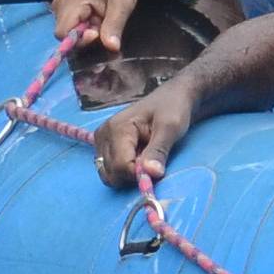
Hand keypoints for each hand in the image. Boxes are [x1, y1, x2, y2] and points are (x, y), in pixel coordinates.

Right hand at [51, 0, 142, 52]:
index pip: (63, 33)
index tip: (97, 33)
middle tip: (103, 23)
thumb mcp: (123, 3)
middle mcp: (60, 1)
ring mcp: (60, 2)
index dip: (79, 40)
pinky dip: (83, 25)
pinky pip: (69, 24)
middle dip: (84, 36)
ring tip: (101, 17)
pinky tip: (96, 16)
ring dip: (85, 31)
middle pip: (64, 34)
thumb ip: (114, 26)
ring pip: (67, 30)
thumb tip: (112, 48)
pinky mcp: (63, 4)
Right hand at [95, 72, 197, 189]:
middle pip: (112, 173)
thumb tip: (151, 174)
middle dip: (134, 176)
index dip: (139, 174)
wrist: (171, 98)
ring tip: (146, 158)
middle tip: (152, 161)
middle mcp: (103, 135)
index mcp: (117, 128)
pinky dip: (124, 171)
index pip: (120, 166)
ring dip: (128, 175)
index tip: (157, 169)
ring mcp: (101, 141)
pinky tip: (138, 158)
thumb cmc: (173, 109)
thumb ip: (159, 151)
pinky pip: (109, 170)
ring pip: (109, 175)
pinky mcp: (103, 146)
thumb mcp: (171, 128)